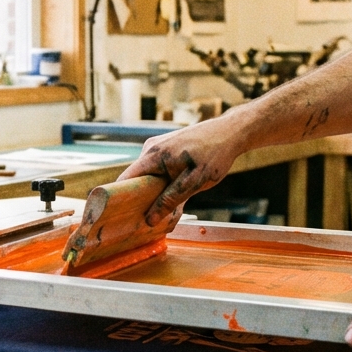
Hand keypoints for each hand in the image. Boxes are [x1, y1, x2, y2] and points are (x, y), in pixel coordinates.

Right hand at [117, 116, 245, 224]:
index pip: (125, 179)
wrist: (230, 132)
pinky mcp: (166, 149)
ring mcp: (158, 147)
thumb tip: (150, 219)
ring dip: (155, 192)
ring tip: (167, 207)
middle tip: (150, 219)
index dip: (121, 198)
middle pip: (135, 179)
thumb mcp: (194, 182)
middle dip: (141, 199)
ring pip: (148, 176)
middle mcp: (151, 149)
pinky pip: (157, 170)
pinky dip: (163, 183)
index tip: (123, 217)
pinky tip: (176, 193)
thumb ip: (171, 200)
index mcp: (153, 155)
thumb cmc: (215, 154)